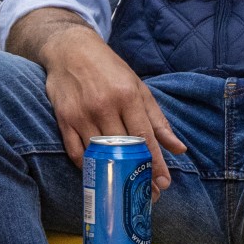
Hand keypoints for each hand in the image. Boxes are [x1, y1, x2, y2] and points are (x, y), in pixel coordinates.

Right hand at [37, 24, 188, 187]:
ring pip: (99, 154)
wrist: (70, 50)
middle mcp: (104, 106)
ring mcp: (82, 114)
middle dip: (137, 174)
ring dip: (113, 175)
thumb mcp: (138, 87)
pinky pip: (76, 152)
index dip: (155, 163)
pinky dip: (88, 167)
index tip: (163, 183)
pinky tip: (100, 174)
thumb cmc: (108, 69)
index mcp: (127, 95)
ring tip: (126, 189)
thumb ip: (158, 119)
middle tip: (148, 194)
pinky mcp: (64, 119)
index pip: (144, 137)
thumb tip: (179, 149)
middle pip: (123, 149)